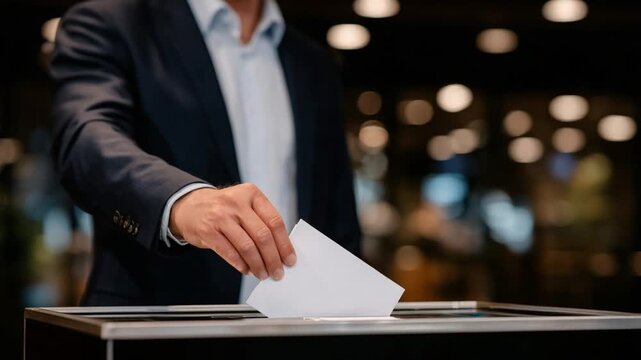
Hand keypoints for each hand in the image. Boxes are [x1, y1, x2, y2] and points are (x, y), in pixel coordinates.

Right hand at [169, 183, 295, 280]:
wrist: (190, 206)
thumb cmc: (224, 209)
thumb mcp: (245, 205)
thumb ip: (262, 221)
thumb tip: (281, 250)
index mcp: (251, 194)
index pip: (275, 221)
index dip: (284, 243)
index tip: (289, 260)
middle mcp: (236, 202)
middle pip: (262, 236)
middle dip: (273, 258)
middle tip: (277, 272)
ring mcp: (220, 216)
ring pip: (247, 246)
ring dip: (258, 265)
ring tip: (262, 274)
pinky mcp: (207, 230)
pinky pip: (229, 252)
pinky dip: (241, 264)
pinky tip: (247, 270)